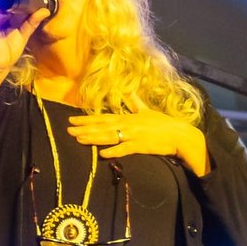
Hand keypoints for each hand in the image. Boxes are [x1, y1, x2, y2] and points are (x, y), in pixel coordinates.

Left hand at [66, 102, 209, 174]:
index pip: (102, 117)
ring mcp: (133, 136)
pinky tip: (102, 154)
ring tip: (78, 139)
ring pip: (109, 137)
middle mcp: (127, 125)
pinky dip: (114, 151)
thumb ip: (135, 102)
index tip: (72, 119)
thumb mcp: (147, 110)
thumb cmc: (162, 123)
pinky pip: (124, 149)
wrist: (178, 134)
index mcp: (127, 117)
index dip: (86, 119)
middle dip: (84, 128)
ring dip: (93, 138)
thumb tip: (128, 91)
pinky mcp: (140, 147)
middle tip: (68, 129)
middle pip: (102, 126)